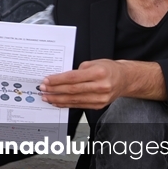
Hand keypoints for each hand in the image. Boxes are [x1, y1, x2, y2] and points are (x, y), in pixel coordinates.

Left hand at [40, 59, 164, 108]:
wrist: (124, 79)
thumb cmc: (108, 69)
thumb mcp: (95, 63)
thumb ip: (79, 70)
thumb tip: (61, 78)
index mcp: (99, 73)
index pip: (73, 77)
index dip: (58, 80)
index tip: (46, 81)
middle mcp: (101, 86)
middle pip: (72, 90)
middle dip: (55, 90)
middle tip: (43, 90)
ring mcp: (101, 98)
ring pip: (75, 100)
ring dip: (58, 99)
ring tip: (47, 97)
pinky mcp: (99, 105)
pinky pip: (79, 105)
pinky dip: (67, 104)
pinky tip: (58, 102)